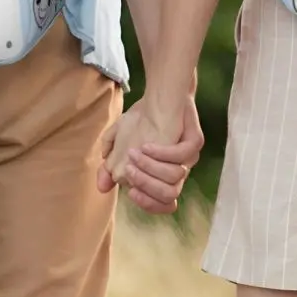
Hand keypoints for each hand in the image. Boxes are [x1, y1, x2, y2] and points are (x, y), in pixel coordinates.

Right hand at [96, 95, 202, 214]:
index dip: (147, 203)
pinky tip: (146, 145)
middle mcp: (178, 170)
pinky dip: (162, 153)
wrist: (161, 93)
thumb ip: (110, 165)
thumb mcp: (119, 141)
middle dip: (146, 185)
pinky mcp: (195, 141)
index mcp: (163, 176)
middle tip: (128, 170)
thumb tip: (102, 187)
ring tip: (134, 153)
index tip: (130, 192)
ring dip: (151, 168)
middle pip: (169, 195)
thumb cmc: (141, 120)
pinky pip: (182, 155)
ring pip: (175, 177)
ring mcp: (189, 157)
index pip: (162, 203)